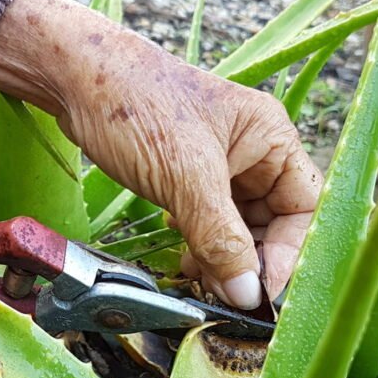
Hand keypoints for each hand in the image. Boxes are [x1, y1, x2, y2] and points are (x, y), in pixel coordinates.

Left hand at [0, 0, 321, 308]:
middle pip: (274, 222)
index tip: (263, 295)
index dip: (290, 255)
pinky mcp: (186, 174)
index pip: (304, 208)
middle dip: (253, 262)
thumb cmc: (136, 109)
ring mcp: (219, 163)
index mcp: (270, 138)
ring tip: (202, 284)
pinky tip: (185, 263)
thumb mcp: (185, 177)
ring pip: (239, 226)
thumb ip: (221, 237)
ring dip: (225, 259)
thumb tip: (248, 295)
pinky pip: (208, 220)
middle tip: (228, 299)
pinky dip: (201, 246)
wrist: (73, 78)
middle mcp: (253, 150)